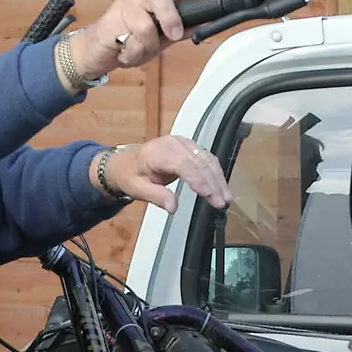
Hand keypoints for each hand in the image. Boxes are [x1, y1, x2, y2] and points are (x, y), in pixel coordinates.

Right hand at [69, 0, 210, 78]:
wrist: (97, 52)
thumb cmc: (129, 41)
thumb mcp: (160, 39)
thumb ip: (178, 31)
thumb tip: (200, 25)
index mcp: (157, 0)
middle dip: (169, 17)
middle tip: (173, 36)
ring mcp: (125, 6)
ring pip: (145, 25)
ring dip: (145, 47)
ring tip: (137, 50)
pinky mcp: (110, 20)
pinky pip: (129, 40)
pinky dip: (131, 53)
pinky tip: (124, 52)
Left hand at [98, 136, 233, 213]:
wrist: (126, 163)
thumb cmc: (130, 176)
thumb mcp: (137, 189)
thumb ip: (156, 197)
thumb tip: (173, 208)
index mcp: (156, 153)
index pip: (182, 164)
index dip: (197, 179)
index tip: (208, 194)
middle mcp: (172, 144)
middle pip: (198, 161)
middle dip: (212, 183)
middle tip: (221, 202)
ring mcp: (182, 143)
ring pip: (206, 159)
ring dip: (218, 179)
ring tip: (226, 198)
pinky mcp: (189, 146)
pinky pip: (206, 158)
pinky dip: (216, 173)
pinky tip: (222, 187)